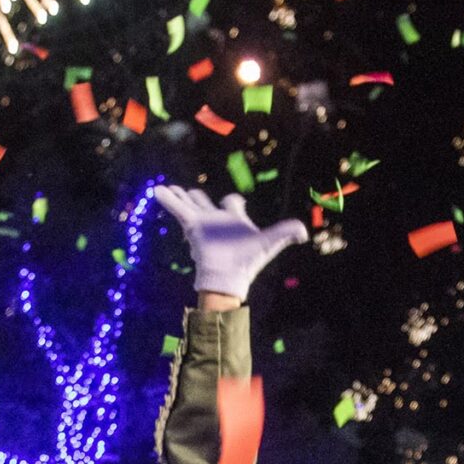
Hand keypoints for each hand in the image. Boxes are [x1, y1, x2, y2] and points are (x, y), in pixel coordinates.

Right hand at [152, 184, 306, 303]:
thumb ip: (286, 232)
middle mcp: (217, 220)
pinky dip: (168, 200)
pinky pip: (178, 210)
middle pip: (206, 202)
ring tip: (167, 188)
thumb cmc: (249, 261)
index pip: (233, 203)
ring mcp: (203, 223)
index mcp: (235, 219)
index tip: (232, 201)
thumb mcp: (270, 242)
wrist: (229, 276)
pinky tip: (157, 190)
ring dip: (179, 196)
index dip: (233, 201)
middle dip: (197, 197)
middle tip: (190, 192)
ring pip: (189, 204)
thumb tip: (305, 233)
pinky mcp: (193, 227)